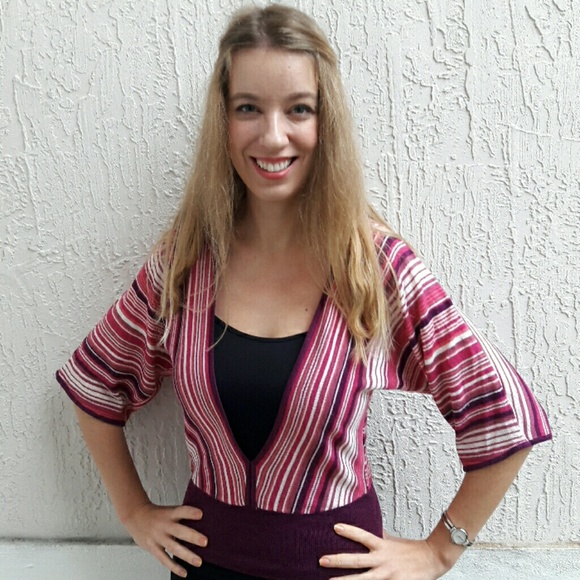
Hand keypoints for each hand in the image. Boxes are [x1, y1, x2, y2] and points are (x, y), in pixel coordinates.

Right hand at [122, 501, 206, 577]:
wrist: (136, 516)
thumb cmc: (157, 514)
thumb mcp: (169, 510)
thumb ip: (182, 515)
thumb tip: (203, 521)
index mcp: (169, 514)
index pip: (181, 511)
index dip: (190, 512)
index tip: (201, 514)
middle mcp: (164, 526)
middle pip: (179, 531)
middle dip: (192, 537)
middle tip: (205, 542)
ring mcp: (158, 538)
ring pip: (173, 548)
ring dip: (187, 556)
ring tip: (199, 562)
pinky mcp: (153, 548)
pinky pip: (164, 560)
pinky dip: (174, 567)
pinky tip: (184, 573)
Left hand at [319, 524, 448, 579]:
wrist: (432, 559)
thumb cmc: (409, 549)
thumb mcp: (391, 540)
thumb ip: (376, 535)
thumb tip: (363, 523)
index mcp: (382, 546)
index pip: (363, 536)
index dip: (350, 531)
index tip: (334, 527)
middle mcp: (383, 561)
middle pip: (357, 561)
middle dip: (338, 561)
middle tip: (321, 560)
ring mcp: (388, 576)